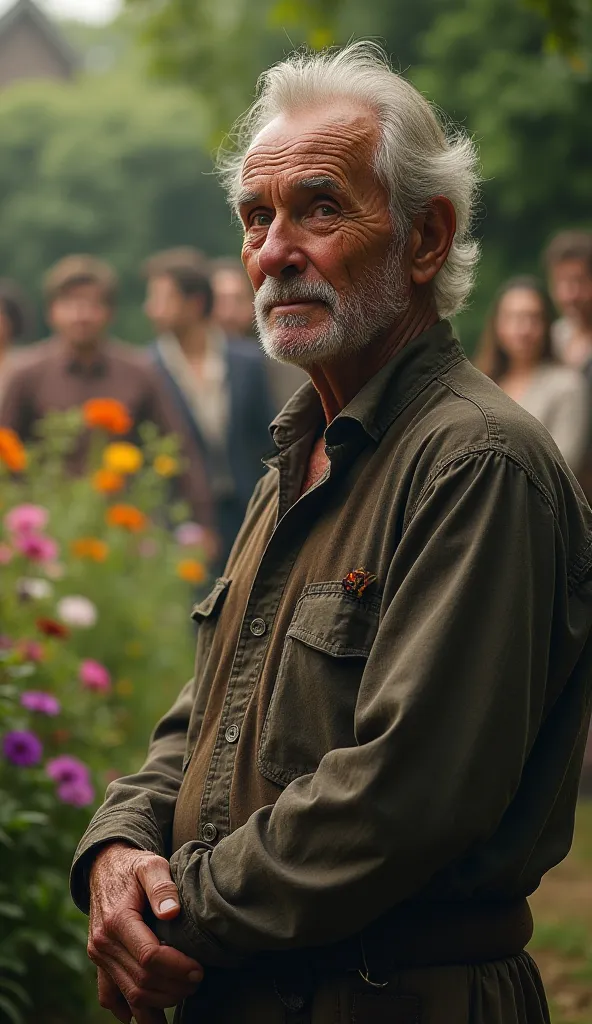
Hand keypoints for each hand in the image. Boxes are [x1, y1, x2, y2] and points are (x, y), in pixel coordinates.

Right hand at [88, 842, 202, 1021]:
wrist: (105, 867)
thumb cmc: (134, 866)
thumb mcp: (151, 865)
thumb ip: (162, 886)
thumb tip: (172, 912)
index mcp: (117, 920)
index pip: (150, 957)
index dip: (177, 968)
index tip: (199, 968)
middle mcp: (103, 943)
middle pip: (142, 981)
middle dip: (174, 987)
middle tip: (198, 980)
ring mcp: (98, 956)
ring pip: (130, 995)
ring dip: (159, 1002)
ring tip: (183, 992)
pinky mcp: (99, 962)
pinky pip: (109, 996)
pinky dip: (129, 1010)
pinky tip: (149, 1014)